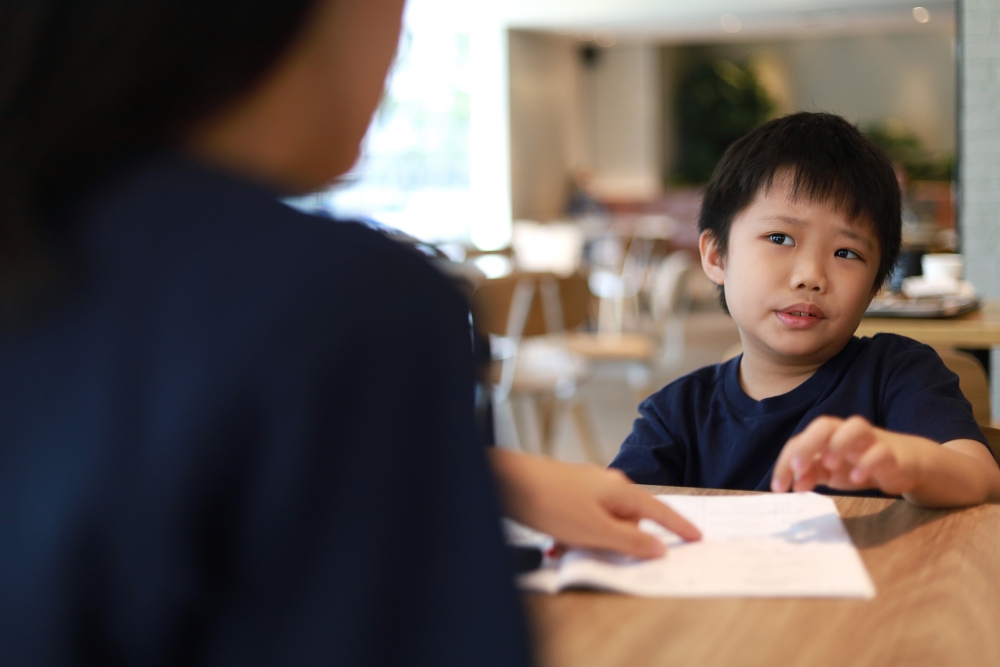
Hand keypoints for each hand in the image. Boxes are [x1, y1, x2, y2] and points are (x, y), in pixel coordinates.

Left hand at [488, 449, 700, 558]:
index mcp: (621, 491)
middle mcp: (607, 484)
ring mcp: (587, 485)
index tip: (696, 537)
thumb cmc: (553, 503)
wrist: (509, 482)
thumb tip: (659, 548)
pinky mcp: (568, 490)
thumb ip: (630, 542)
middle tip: (599, 553)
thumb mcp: (596, 532)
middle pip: (628, 520)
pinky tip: (556, 541)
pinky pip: (582, 519)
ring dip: (590, 540)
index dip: (679, 527)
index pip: (659, 511)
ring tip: (566, 546)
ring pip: (602, 522)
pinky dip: (575, 533)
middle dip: (617, 542)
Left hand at [771, 415, 933, 495]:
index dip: (785, 462)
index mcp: (827, 436)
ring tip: (829, 466)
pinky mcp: (891, 453)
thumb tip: (793, 485)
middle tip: (798, 468)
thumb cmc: (859, 464)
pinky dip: (867, 463)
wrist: (905, 463)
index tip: (778, 487)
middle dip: (807, 445)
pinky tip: (858, 478)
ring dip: (838, 444)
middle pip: (824, 425)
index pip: (800, 441)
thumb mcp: (831, 472)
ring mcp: (870, 440)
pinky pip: (880, 451)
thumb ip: (812, 475)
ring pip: (855, 426)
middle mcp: (846, 432)